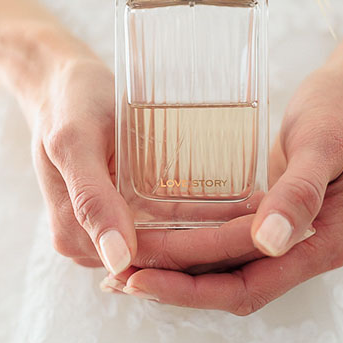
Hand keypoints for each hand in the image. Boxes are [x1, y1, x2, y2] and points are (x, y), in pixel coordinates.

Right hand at [25, 51, 282, 280]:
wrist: (60, 82)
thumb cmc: (68, 102)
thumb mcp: (76, 143)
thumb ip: (91, 199)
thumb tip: (118, 260)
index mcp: (79, 238)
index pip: (155, 259)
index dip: (210, 249)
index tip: (259, 233)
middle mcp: (98, 245)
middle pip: (173, 255)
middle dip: (230, 244)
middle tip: (282, 223)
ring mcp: (118, 229)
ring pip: (182, 241)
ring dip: (228, 233)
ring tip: (277, 215)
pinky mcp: (135, 210)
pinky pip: (179, 221)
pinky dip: (214, 215)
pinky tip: (253, 202)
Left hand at [120, 63, 342, 313]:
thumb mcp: (325, 144)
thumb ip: (299, 193)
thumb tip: (270, 242)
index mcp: (326, 244)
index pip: (251, 284)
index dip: (194, 287)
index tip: (141, 276)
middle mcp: (307, 250)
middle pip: (234, 284)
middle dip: (176, 284)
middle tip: (117, 277)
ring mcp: (290, 236)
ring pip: (227, 267)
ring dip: (179, 269)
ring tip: (124, 266)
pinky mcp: (274, 217)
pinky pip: (229, 240)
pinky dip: (193, 243)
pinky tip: (156, 234)